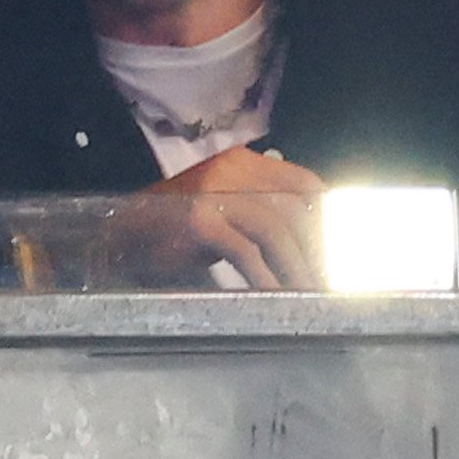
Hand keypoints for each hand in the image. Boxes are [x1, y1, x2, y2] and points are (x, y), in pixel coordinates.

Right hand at [105, 146, 328, 290]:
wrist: (119, 234)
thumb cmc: (172, 229)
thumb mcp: (222, 210)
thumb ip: (257, 212)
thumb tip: (305, 242)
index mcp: (242, 162)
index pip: (302, 182)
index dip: (326, 215)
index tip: (338, 248)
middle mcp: (232, 170)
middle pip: (293, 208)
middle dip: (315, 248)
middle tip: (326, 280)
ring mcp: (214, 193)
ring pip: (275, 229)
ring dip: (295, 266)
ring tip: (306, 293)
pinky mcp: (200, 221)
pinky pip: (246, 251)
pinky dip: (265, 276)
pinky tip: (274, 295)